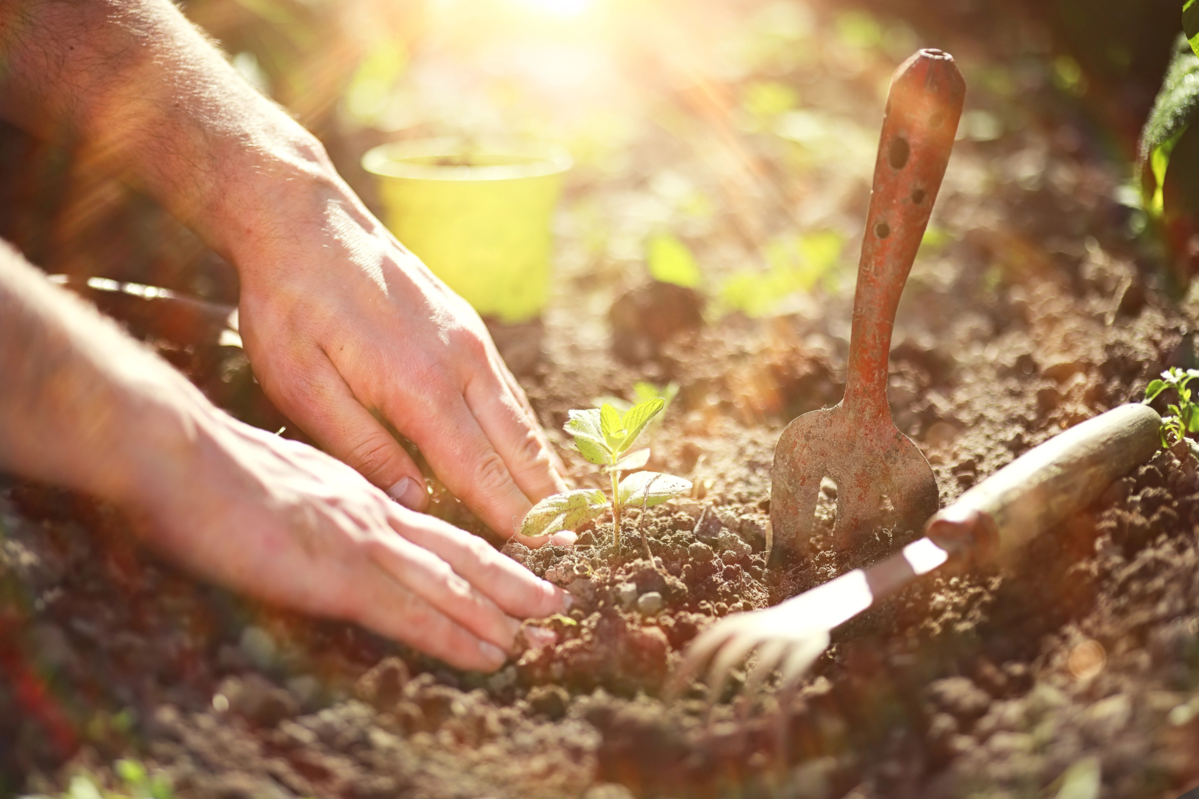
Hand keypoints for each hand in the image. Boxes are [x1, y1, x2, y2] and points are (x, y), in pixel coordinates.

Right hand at [116, 398, 568, 671]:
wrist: (184, 458)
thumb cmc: (213, 470)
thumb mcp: (281, 481)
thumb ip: (317, 504)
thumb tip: (330, 525)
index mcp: (358, 492)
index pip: (431, 526)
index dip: (475, 549)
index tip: (510, 566)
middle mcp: (375, 514)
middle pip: (459, 550)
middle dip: (511, 578)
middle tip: (555, 600)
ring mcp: (364, 543)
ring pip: (452, 583)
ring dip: (501, 611)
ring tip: (541, 631)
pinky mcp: (344, 574)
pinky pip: (415, 614)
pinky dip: (458, 636)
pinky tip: (490, 654)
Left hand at [231, 172, 564, 544]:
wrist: (304, 217)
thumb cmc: (290, 304)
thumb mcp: (302, 385)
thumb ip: (361, 447)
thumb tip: (415, 501)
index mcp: (419, 386)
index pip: (477, 469)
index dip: (512, 515)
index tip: (543, 552)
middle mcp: (460, 362)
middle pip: (516, 445)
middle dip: (546, 498)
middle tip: (576, 541)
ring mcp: (468, 338)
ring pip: (519, 415)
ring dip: (544, 463)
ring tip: (568, 505)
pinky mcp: (464, 323)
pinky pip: (505, 387)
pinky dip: (524, 426)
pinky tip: (527, 447)